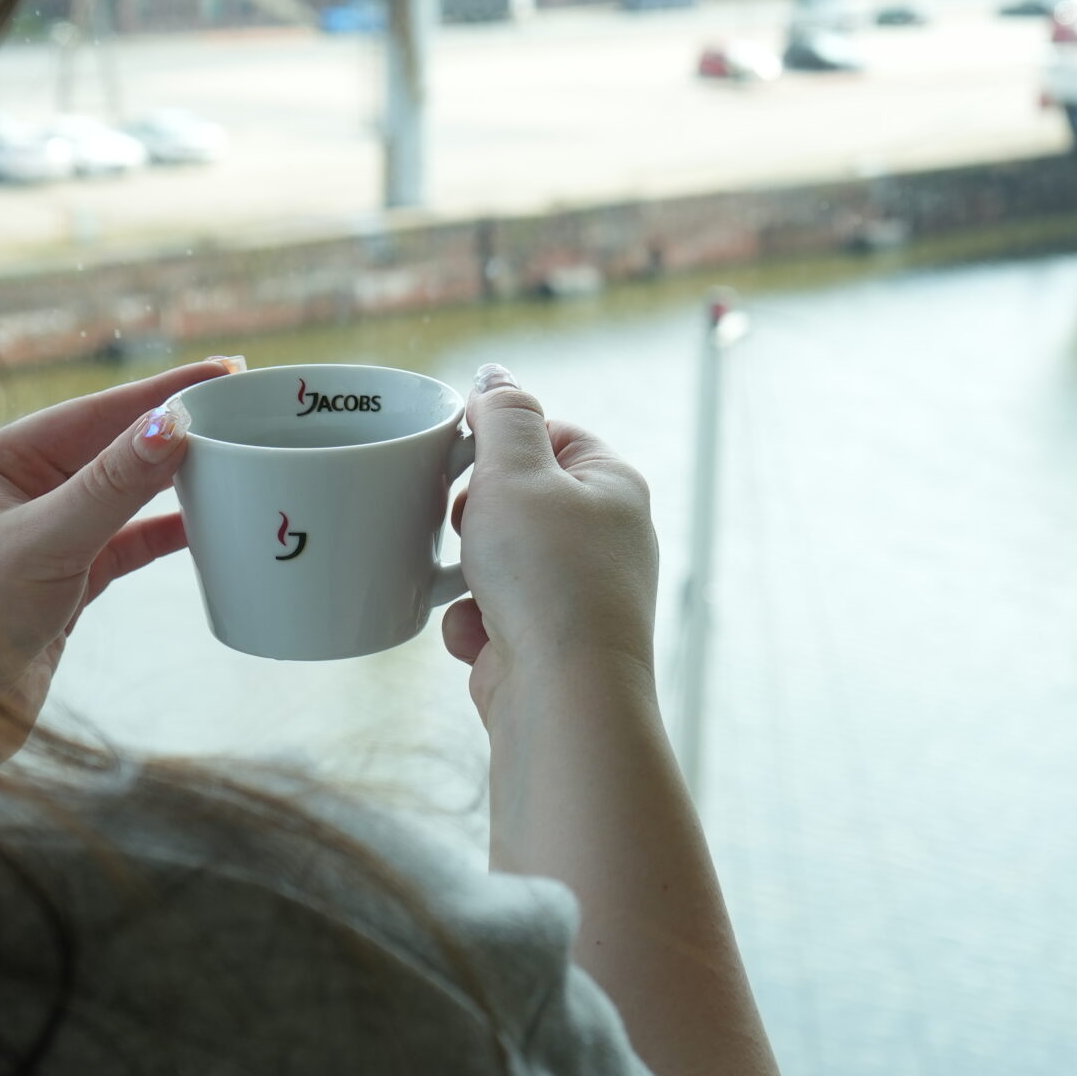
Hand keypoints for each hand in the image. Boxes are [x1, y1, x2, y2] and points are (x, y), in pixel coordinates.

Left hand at [0, 356, 241, 764]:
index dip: (161, 391)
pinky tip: (209, 522)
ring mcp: (48, 536)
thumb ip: (110, 485)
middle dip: (177, 426)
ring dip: (179, 478)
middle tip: (244, 403)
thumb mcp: (43, 542)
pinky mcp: (68, 582)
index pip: (95, 411)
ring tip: (237, 455)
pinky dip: (170, 533)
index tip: (222, 370)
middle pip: (115, 445)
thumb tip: (171, 425)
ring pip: (128, 494)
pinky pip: (131, 544)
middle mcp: (23, 491)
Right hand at [439, 364, 660, 720]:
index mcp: (614, 488)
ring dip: (468, 572)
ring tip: (470, 584)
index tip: (463, 453)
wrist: (563, 700)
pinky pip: (491, 617)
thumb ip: (503, 416)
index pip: (554, 435)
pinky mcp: (547, 647)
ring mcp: (578, 598)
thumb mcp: (516, 473)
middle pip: (520, 500)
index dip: (501, 440)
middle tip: (468, 522)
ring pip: (499, 562)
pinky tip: (478, 639)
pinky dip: (472, 625)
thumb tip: (497, 375)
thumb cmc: (547, 579)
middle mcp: (606, 541)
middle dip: (477, 513)